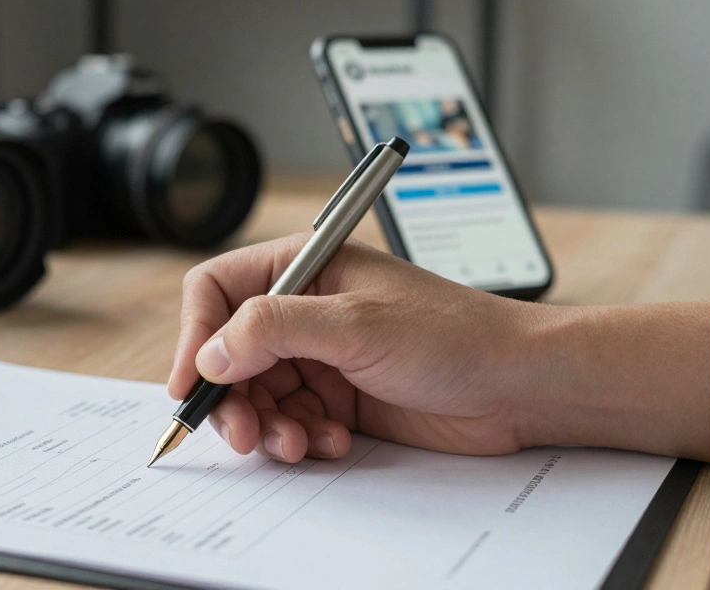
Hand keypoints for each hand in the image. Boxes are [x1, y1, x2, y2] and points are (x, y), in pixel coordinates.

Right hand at [167, 234, 545, 462]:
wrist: (518, 385)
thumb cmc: (453, 333)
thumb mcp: (355, 324)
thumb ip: (272, 330)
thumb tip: (209, 353)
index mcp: (303, 265)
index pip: (217, 291)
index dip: (196, 336)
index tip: (192, 384)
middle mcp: (304, 308)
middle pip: (228, 352)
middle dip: (232, 397)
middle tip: (243, 435)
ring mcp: (320, 354)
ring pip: (256, 395)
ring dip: (268, 426)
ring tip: (298, 443)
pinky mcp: (338, 396)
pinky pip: (291, 422)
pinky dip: (301, 438)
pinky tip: (335, 440)